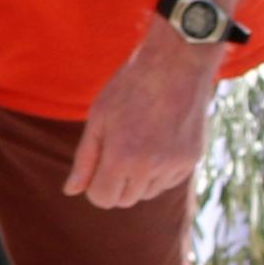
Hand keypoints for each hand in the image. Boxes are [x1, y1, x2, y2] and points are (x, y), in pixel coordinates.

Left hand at [67, 23, 217, 209]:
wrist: (176, 64)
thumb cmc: (130, 88)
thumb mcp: (99, 118)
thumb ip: (85, 159)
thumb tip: (71, 191)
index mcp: (122, 157)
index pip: (102, 198)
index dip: (94, 185)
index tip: (97, 166)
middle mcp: (150, 168)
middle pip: (125, 200)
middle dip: (115, 183)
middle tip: (117, 150)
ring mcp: (174, 165)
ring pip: (147, 193)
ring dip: (138, 178)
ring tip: (138, 141)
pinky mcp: (192, 160)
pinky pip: (168, 181)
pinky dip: (159, 171)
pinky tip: (157, 141)